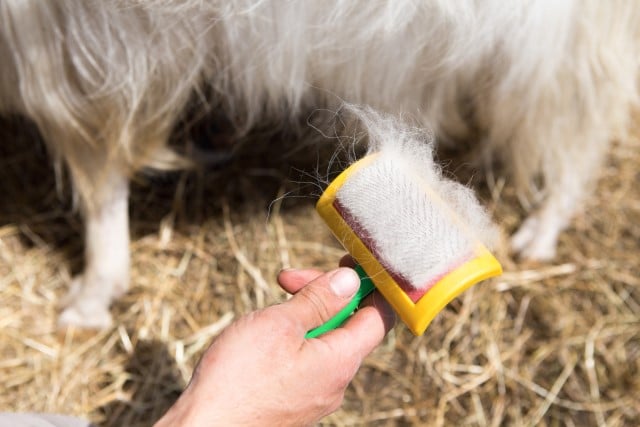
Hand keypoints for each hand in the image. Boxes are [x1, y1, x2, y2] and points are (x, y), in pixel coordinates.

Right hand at [155, 264, 395, 425]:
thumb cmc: (238, 378)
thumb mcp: (280, 324)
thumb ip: (320, 300)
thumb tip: (351, 281)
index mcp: (341, 360)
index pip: (380, 316)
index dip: (370, 284)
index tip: (346, 264)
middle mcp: (336, 381)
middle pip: (348, 324)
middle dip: (323, 294)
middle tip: (287, 278)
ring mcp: (316, 395)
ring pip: (324, 342)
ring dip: (304, 314)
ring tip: (269, 309)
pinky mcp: (296, 402)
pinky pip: (307, 361)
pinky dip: (294, 340)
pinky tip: (264, 336)